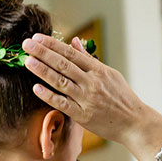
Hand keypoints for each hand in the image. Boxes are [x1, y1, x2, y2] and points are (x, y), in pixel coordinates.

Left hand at [21, 34, 151, 145]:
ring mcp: (86, 99)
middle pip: (63, 64)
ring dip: (42, 70)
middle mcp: (91, 82)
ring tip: (28, 61)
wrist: (134, 122)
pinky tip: (36, 87)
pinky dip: (49, 95)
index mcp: (98, 70)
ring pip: (60, 81)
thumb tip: (74, 41)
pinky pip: (62, 103)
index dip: (53, 44)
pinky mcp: (83, 115)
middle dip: (43, 53)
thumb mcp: (109, 73)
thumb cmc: (122, 97)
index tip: (38, 38)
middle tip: (27, 44)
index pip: (71, 53)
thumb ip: (89, 59)